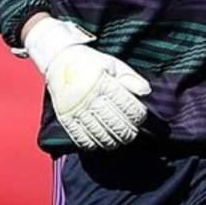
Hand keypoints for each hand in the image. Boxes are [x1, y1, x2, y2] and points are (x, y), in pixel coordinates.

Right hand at [24, 17, 150, 149]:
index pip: (126, 106)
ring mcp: (75, 109)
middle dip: (128, 132)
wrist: (60, 60)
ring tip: (120, 139)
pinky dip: (93, 144)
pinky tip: (101, 143)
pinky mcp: (64, 117)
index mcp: (102, 81)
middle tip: (133, 132)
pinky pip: (80, 138)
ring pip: (99, 134)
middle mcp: (88, 96)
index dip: (137, 115)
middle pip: (114, 123)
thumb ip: (131, 78)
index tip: (141, 117)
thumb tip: (146, 92)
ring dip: (113, 141)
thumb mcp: (114, 64)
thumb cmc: (91, 63)